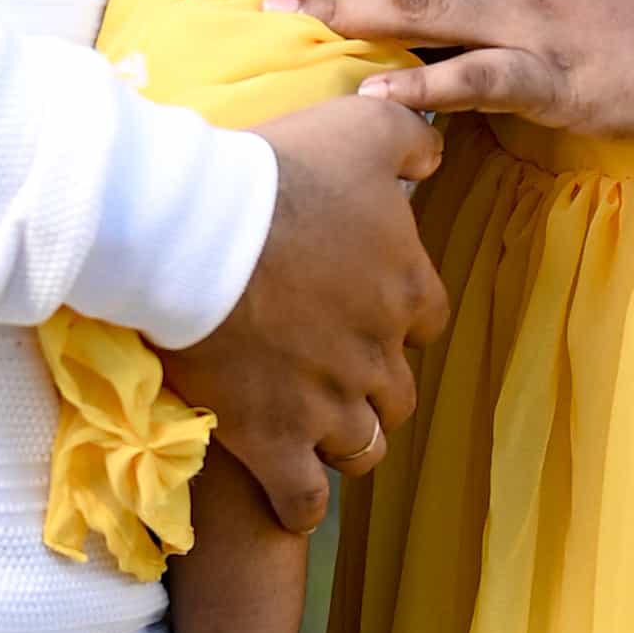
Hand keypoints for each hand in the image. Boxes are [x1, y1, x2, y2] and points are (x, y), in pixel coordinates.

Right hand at [161, 91, 443, 532]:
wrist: (195, 233)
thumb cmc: (279, 174)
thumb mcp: (362, 128)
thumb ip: (412, 139)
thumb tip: (438, 153)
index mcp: (405, 288)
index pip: (427, 319)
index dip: (396, 315)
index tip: (362, 306)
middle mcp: (377, 355)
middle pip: (397, 390)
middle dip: (371, 383)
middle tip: (330, 366)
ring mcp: (328, 406)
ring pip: (361, 446)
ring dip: (345, 439)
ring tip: (313, 427)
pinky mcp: (273, 442)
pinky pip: (302, 501)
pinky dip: (300, 504)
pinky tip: (289, 491)